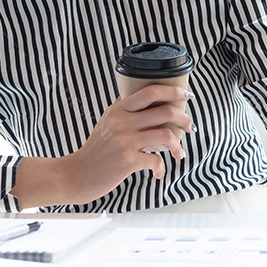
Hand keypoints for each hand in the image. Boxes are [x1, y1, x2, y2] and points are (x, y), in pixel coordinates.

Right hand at [11, 84, 192, 206]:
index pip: (150, 91)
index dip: (173, 91)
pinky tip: (158, 172)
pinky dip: (161, 167)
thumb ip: (124, 108)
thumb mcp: (107, 121)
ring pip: (166, 135)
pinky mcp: (127, 160)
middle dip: (185, 119)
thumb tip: (147, 95)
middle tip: (190, 127)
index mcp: (119, 109)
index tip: (187, 96)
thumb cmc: (96, 150)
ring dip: (178, 146)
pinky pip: (156, 160)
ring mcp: (124, 140)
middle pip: (165, 111)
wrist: (76, 175)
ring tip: (179, 153)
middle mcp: (121, 121)